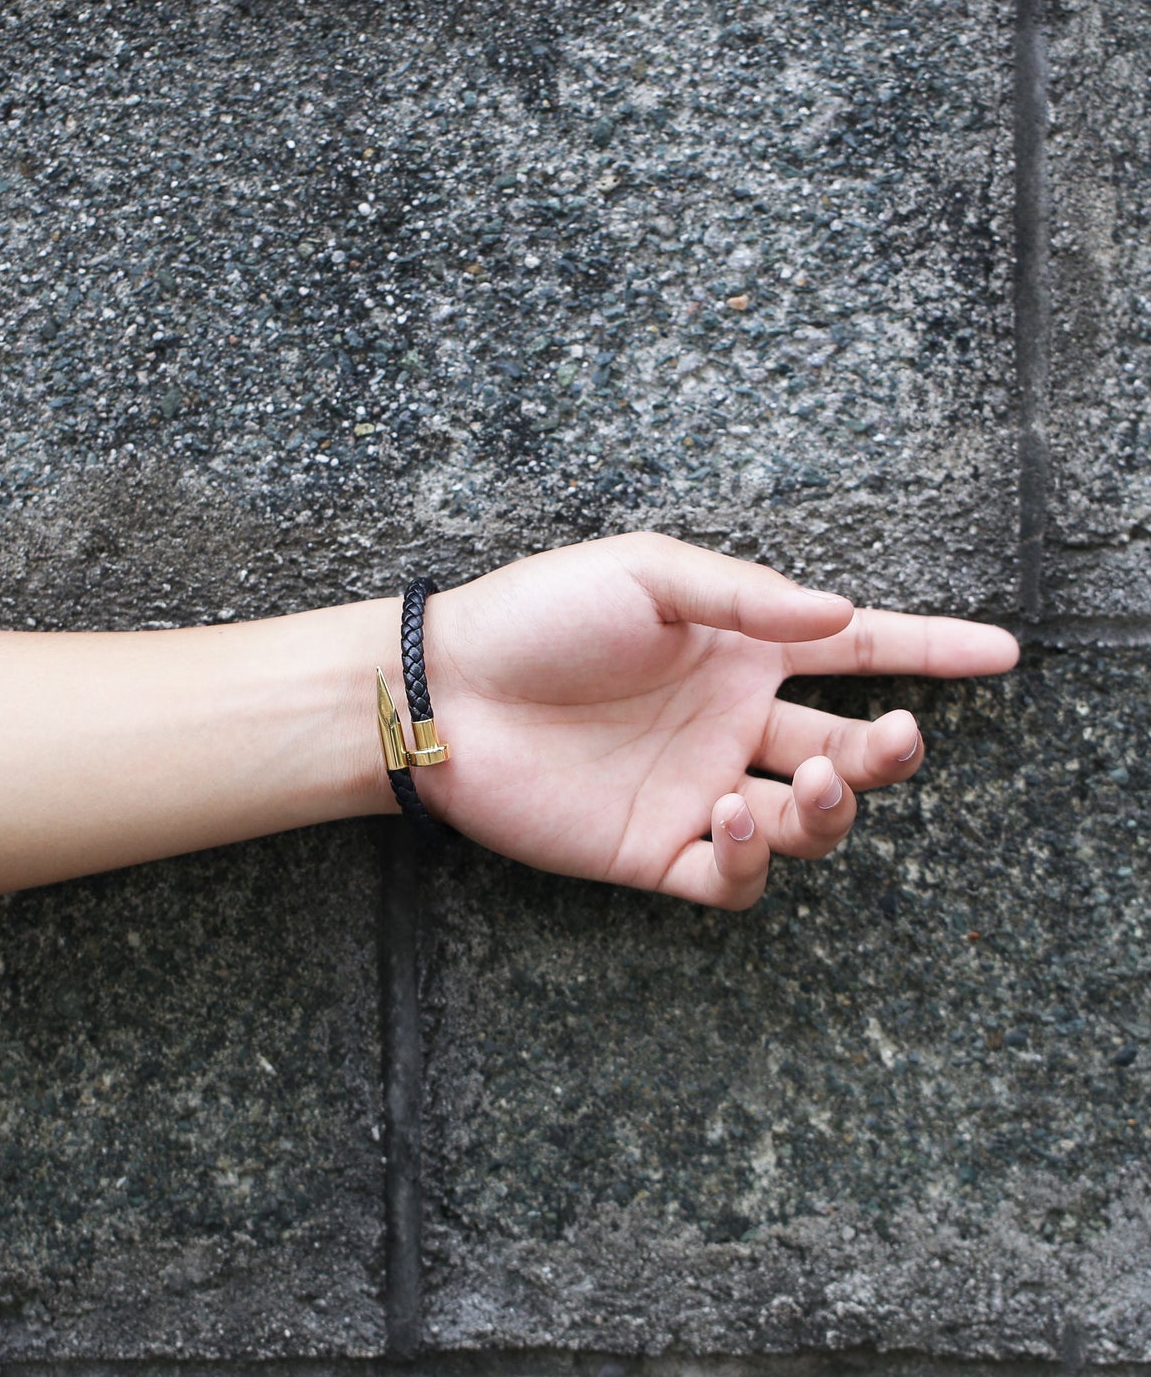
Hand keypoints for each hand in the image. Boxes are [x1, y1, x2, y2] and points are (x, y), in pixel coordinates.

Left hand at [417, 533, 1018, 907]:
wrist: (448, 691)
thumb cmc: (538, 616)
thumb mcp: (648, 572)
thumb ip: (748, 597)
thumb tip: (846, 613)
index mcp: (735, 650)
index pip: (855, 650)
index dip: (930, 650)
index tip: (1002, 654)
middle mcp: (726, 721)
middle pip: (847, 750)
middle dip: (889, 753)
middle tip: (892, 738)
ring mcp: (695, 788)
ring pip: (805, 825)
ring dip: (831, 811)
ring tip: (809, 782)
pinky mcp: (655, 849)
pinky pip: (733, 878)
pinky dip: (752, 860)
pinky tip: (729, 815)